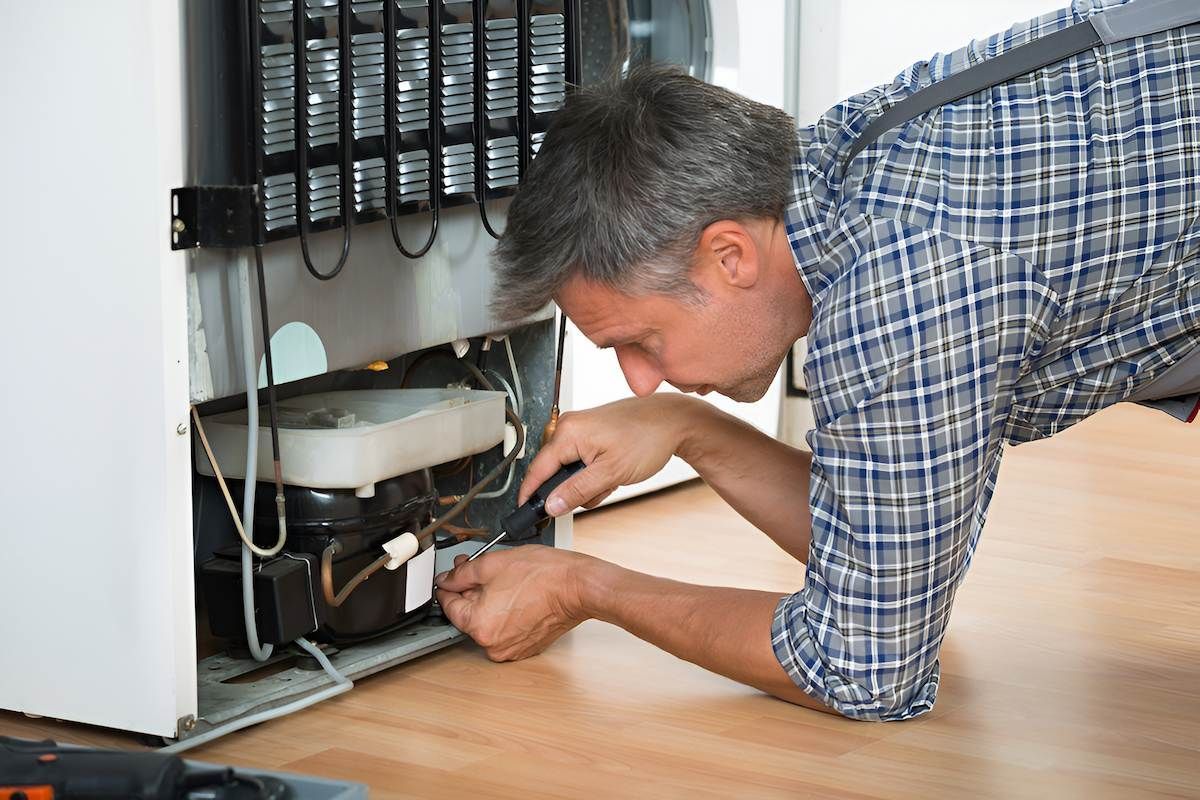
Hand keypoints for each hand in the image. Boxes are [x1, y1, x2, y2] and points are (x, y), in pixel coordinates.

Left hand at [434, 545, 592, 661]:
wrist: (577, 586)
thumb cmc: (543, 575)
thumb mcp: (492, 564)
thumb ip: (461, 574)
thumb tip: (446, 580)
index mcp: (479, 626)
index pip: (449, 606)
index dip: (448, 586)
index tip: (451, 577)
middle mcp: (493, 645)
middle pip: (469, 615)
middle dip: (470, 591)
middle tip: (479, 570)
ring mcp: (511, 649)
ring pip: (488, 622)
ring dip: (489, 602)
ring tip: (503, 580)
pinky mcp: (526, 647)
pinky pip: (505, 629)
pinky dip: (506, 614)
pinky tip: (516, 594)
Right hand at [519, 394, 705, 514]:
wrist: (673, 422)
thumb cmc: (648, 438)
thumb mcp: (611, 473)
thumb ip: (577, 491)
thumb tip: (551, 505)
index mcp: (568, 432)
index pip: (537, 469)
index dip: (531, 494)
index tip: (525, 513)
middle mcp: (569, 427)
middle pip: (554, 471)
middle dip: (575, 488)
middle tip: (601, 488)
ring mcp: (579, 429)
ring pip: (570, 470)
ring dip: (589, 483)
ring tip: (613, 476)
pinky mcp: (590, 434)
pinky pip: (581, 462)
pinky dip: (595, 473)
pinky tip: (613, 470)